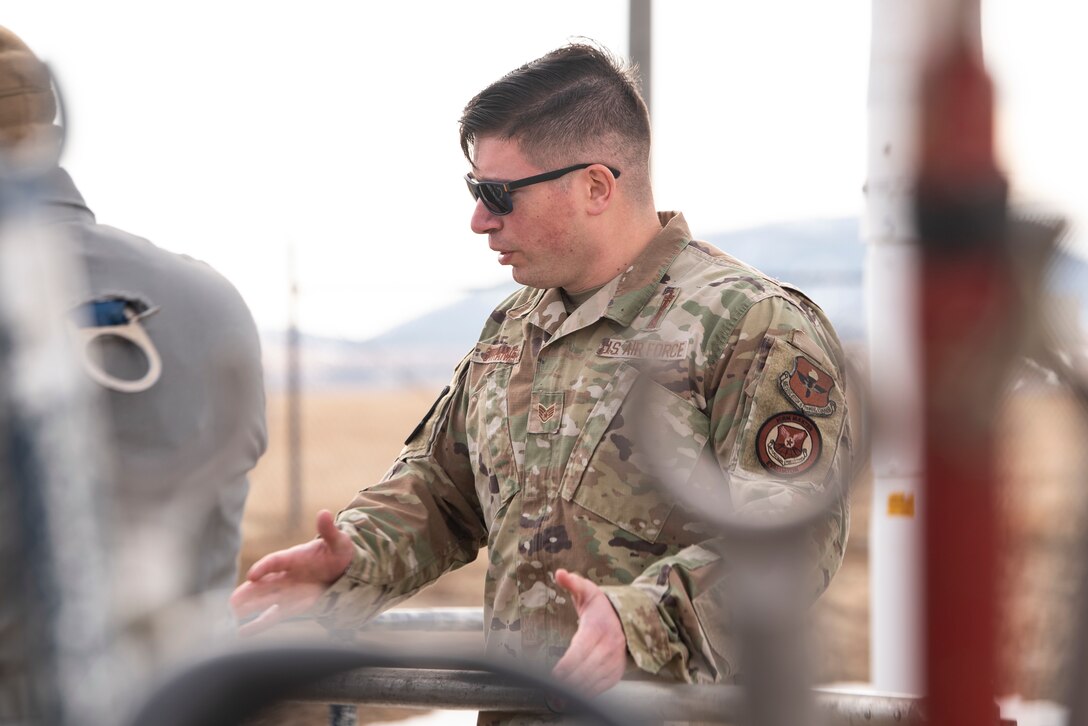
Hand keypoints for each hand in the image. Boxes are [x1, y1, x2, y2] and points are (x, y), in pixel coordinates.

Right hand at [229, 510, 354, 636]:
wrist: (347, 569)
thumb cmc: (340, 552)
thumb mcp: (339, 541)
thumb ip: (329, 531)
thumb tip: (325, 513)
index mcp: (294, 557)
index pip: (275, 561)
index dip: (264, 567)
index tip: (252, 575)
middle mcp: (287, 575)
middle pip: (263, 584)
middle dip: (248, 593)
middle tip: (231, 602)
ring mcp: (288, 591)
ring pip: (264, 600)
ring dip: (249, 607)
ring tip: (231, 615)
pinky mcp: (293, 606)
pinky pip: (273, 615)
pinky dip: (259, 624)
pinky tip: (242, 632)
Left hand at [551, 568, 627, 695]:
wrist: (625, 617)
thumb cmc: (600, 605)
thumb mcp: (587, 590)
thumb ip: (572, 582)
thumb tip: (560, 573)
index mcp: (598, 628)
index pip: (581, 650)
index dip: (568, 664)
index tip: (554, 674)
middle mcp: (609, 646)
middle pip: (588, 668)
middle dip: (571, 681)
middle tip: (553, 689)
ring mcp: (615, 659)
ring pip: (596, 679)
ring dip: (579, 690)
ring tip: (561, 697)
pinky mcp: (617, 670)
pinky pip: (605, 685)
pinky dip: (592, 693)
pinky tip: (577, 697)